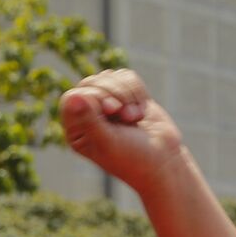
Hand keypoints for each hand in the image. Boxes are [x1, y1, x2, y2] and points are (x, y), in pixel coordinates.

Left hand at [59, 69, 184, 191]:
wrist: (163, 160)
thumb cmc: (132, 157)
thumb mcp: (107, 140)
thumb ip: (89, 119)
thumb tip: (73, 96)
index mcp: (77, 129)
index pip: (72, 97)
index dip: (94, 97)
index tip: (111, 111)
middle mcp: (88, 115)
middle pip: (91, 83)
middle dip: (113, 94)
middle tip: (126, 117)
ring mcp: (106, 104)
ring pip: (109, 76)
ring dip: (127, 94)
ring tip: (134, 118)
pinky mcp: (125, 96)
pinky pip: (126, 76)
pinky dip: (137, 92)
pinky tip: (141, 111)